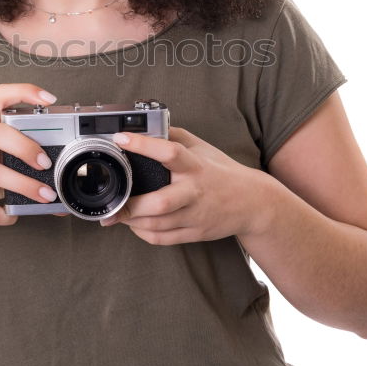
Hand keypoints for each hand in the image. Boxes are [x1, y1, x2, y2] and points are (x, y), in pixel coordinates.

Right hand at [0, 83, 59, 225]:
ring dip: (24, 185)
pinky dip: (3, 214)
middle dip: (24, 146)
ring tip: (45, 195)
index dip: (24, 92)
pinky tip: (11, 214)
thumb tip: (56, 189)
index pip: (0, 97)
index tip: (49, 99)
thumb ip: (18, 164)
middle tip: (45, 163)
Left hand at [100, 126, 270, 244]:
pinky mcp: (195, 233)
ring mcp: (195, 215)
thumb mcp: (202, 147)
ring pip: (157, 224)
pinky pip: (163, 238)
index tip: (121, 139)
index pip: (170, 152)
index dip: (144, 145)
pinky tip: (135, 224)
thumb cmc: (222, 172)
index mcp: (196, 166)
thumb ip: (175, 136)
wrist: (253, 204)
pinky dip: (143, 233)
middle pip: (161, 203)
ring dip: (131, 220)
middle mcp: (195, 192)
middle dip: (132, 205)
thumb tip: (147, 127)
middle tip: (113, 200)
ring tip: (117, 212)